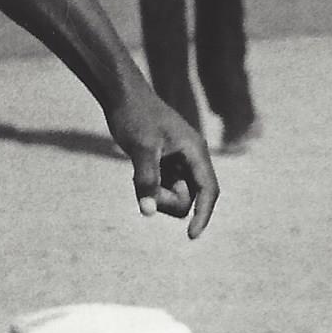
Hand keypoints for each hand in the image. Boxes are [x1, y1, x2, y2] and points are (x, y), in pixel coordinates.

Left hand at [110, 89, 218, 238]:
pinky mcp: (166, 165)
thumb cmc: (135, 116)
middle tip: (142, 184)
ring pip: (174, 196)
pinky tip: (138, 169)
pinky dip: (150, 187)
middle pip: (188, 199)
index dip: (203, 215)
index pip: (208, 191)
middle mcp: (192, 159)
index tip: (191, 236)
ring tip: (138, 172)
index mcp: (195, 152)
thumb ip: (147, 179)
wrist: (123, 97)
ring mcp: (179, 163)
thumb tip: (147, 211)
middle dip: (165, 199)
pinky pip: (162, 189)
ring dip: (156, 194)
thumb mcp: (141, 148)